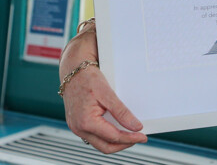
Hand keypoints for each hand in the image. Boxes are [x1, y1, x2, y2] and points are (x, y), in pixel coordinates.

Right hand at [60, 31, 147, 152]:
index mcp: (86, 122)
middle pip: (106, 147)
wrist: (73, 71)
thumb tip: (135, 126)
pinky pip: (94, 137)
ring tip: (130, 135)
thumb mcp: (107, 93)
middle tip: (139, 138)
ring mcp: (77, 128)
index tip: (143, 136)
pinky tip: (117, 129)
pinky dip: (107, 136)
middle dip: (124, 144)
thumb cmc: (87, 78)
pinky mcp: (78, 125)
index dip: (130, 138)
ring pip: (100, 144)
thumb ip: (121, 112)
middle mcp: (79, 128)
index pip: (113, 137)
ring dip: (116, 142)